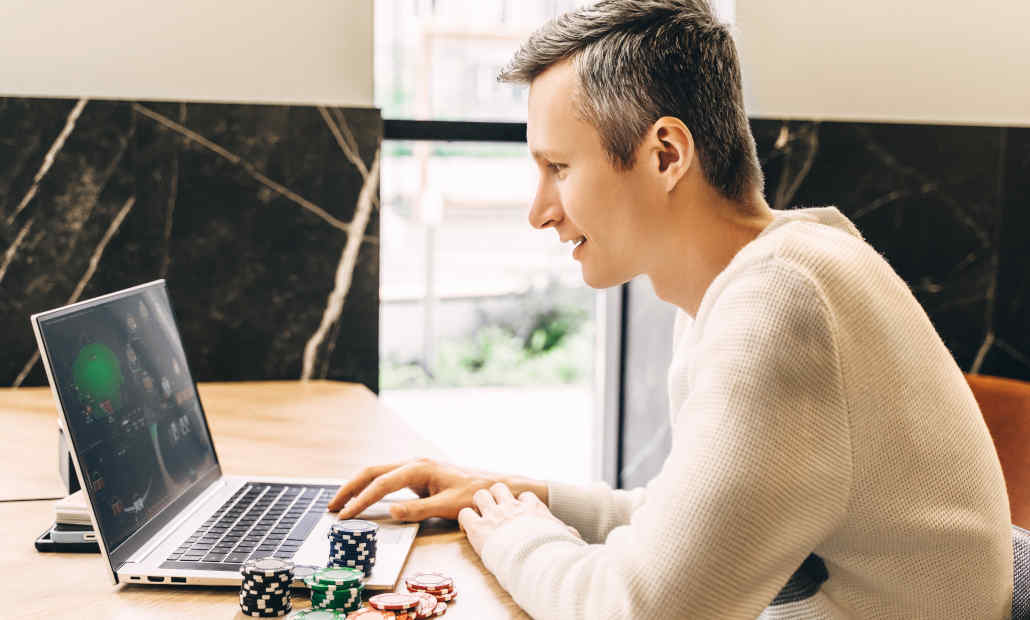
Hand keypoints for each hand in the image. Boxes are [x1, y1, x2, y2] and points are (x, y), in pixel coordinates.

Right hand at [328, 458, 546, 521]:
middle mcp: (414, 464)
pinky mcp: (417, 476)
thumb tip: (390, 511)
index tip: (346, 515)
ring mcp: (415, 469)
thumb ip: (419, 510)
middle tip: (331, 506)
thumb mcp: (448, 506)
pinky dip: (370, 488)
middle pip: (372, 472)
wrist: (493, 486)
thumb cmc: (474, 494)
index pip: (382, 484)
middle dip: (350, 488)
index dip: (361, 500)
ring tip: (340, 503)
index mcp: (419, 468)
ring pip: (377, 474)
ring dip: (358, 487)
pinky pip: (387, 479)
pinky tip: (362, 499)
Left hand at [458, 482, 579, 554]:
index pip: (524, 496)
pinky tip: (469, 530)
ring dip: (479, 505)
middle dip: (495, 497)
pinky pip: (465, 514)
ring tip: (481, 518)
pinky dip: (465, 521)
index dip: (519, 504)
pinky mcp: (478, 528)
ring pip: (480, 494)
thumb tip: (576, 536)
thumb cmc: (554, 550)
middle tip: (495, 512)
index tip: (519, 515)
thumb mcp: (567, 538)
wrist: (537, 559)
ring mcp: (494, 515)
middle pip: (499, 487)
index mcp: (533, 508)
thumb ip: (568, 533)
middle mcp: (512, 507)